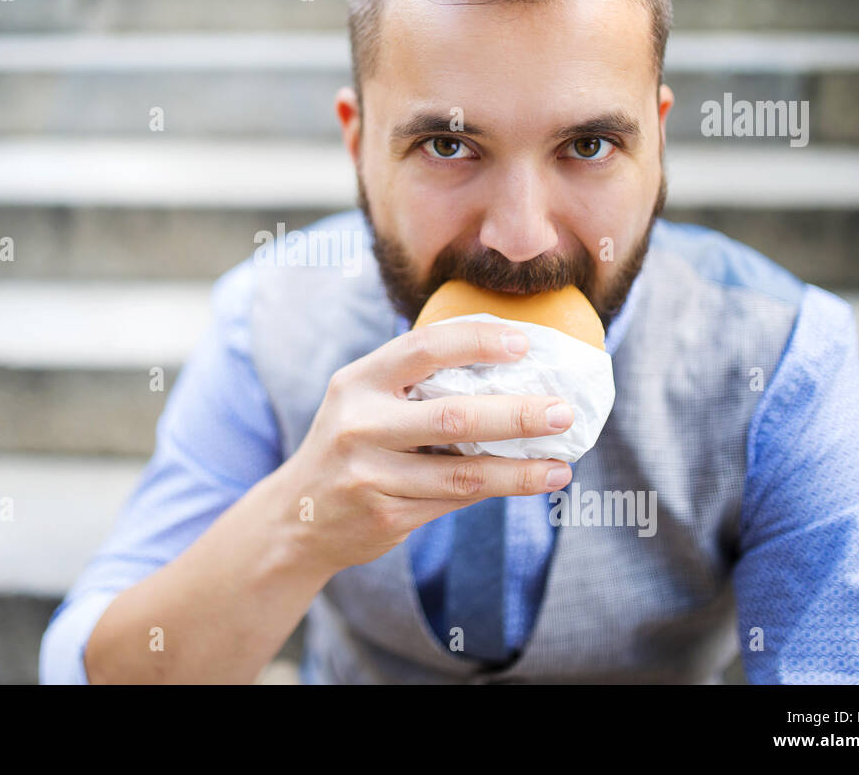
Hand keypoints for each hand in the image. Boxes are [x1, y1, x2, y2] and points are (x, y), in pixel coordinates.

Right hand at [273, 320, 574, 573]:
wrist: (296, 517)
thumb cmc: (351, 445)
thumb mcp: (364, 401)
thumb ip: (415, 385)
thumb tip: (510, 370)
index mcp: (358, 382)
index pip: (424, 348)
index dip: (477, 342)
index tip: (525, 343)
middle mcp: (360, 426)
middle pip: (452, 416)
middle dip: (515, 414)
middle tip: (562, 411)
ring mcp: (370, 475)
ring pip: (461, 474)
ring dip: (519, 470)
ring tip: (562, 464)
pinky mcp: (385, 516)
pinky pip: (453, 502)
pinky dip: (497, 490)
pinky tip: (531, 483)